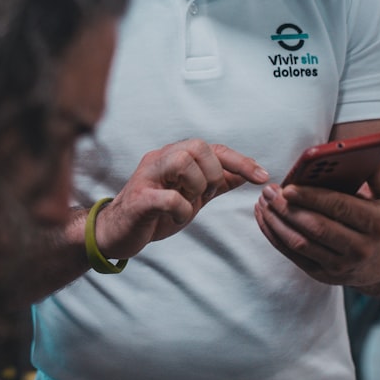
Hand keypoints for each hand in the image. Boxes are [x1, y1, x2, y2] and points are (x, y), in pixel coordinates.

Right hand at [95, 139, 268, 258]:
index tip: (263, 176)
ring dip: (195, 186)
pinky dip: (181, 209)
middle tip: (205, 195)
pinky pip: (168, 196)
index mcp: (175, 157)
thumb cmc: (154, 213)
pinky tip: (178, 218)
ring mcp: (147, 177)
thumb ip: (216, 183)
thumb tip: (248, 173)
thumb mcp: (191, 197)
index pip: (213, 148)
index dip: (241, 161)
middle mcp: (160, 159)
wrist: (116, 233)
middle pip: (197, 146)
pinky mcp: (138, 199)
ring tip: (189, 203)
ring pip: (182, 162)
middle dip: (212, 173)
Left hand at [254, 162, 379, 285]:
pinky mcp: (323, 275)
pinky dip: (274, 236)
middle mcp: (361, 249)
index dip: (311, 197)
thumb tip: (359, 149)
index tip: (288, 186)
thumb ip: (378, 171)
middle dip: (288, 208)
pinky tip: (265, 218)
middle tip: (269, 191)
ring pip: (300, 243)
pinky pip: (292, 255)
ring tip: (264, 202)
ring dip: (277, 222)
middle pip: (316, 227)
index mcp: (377, 224)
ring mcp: (340, 266)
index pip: (339, 207)